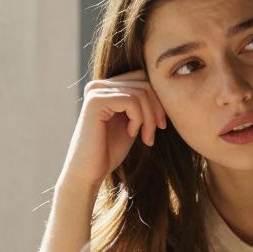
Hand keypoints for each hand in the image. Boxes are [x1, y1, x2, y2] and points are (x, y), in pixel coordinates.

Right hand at [59, 70, 167, 191]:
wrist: (89, 172)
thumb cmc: (109, 151)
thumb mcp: (131, 122)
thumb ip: (141, 104)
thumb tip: (163, 89)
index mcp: (106, 88)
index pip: (142, 79)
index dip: (157, 100)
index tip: (161, 125)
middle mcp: (99, 85)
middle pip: (144, 83)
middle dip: (156, 109)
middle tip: (154, 134)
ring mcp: (96, 91)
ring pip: (140, 93)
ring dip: (149, 118)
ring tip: (145, 137)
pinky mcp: (96, 101)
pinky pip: (131, 101)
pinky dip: (138, 119)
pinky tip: (131, 134)